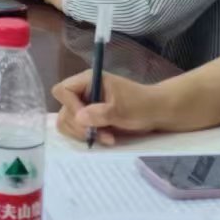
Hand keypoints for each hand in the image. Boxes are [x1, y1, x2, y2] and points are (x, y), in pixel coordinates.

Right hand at [53, 71, 173, 145]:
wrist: (156, 113)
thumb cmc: (141, 105)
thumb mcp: (123, 109)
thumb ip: (101, 113)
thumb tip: (79, 118)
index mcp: (88, 81)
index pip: (63, 90)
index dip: (70, 105)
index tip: (85, 119)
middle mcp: (82, 92)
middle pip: (63, 109)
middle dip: (79, 125)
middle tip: (98, 134)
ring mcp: (84, 106)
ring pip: (67, 122)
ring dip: (83, 133)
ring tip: (105, 137)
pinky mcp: (89, 119)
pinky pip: (76, 130)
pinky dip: (87, 136)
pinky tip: (105, 138)